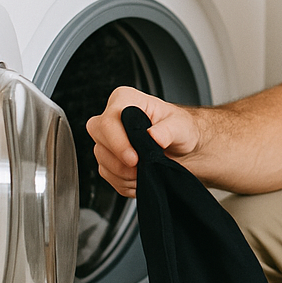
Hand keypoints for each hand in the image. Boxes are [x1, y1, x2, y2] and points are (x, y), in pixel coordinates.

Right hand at [85, 86, 200, 196]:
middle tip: (141, 167)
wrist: (182, 148)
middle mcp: (112, 119)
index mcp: (125, 100)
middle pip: (100, 143)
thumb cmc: (179, 129)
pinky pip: (108, 176)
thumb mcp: (181, 125)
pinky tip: (142, 176)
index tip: (135, 158)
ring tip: (148, 169)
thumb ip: (168, 130)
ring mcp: (107, 141)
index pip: (108, 122)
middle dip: (121, 161)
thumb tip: (154, 136)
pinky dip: (126, 182)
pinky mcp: (108, 160)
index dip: (118, 144)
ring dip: (126, 174)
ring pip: (103, 162)